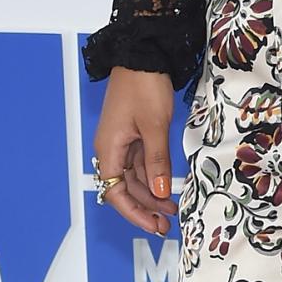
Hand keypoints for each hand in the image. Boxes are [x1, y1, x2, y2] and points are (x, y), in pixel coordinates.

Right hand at [94, 68, 176, 236]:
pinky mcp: (134, 135)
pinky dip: (154, 177)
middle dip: (146, 208)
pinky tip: (168, 187)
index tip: (153, 225)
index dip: (134, 212)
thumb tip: (161, 191)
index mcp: (109, 149)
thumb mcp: (154, 127)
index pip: (116, 193)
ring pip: (135, 178)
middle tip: (167, 224)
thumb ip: (157, 162)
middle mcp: (112, 149)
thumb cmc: (143, 86)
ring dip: (152, 194)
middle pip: (125, 189)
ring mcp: (122, 142)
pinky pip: (142, 164)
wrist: (143, 56)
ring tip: (173, 210)